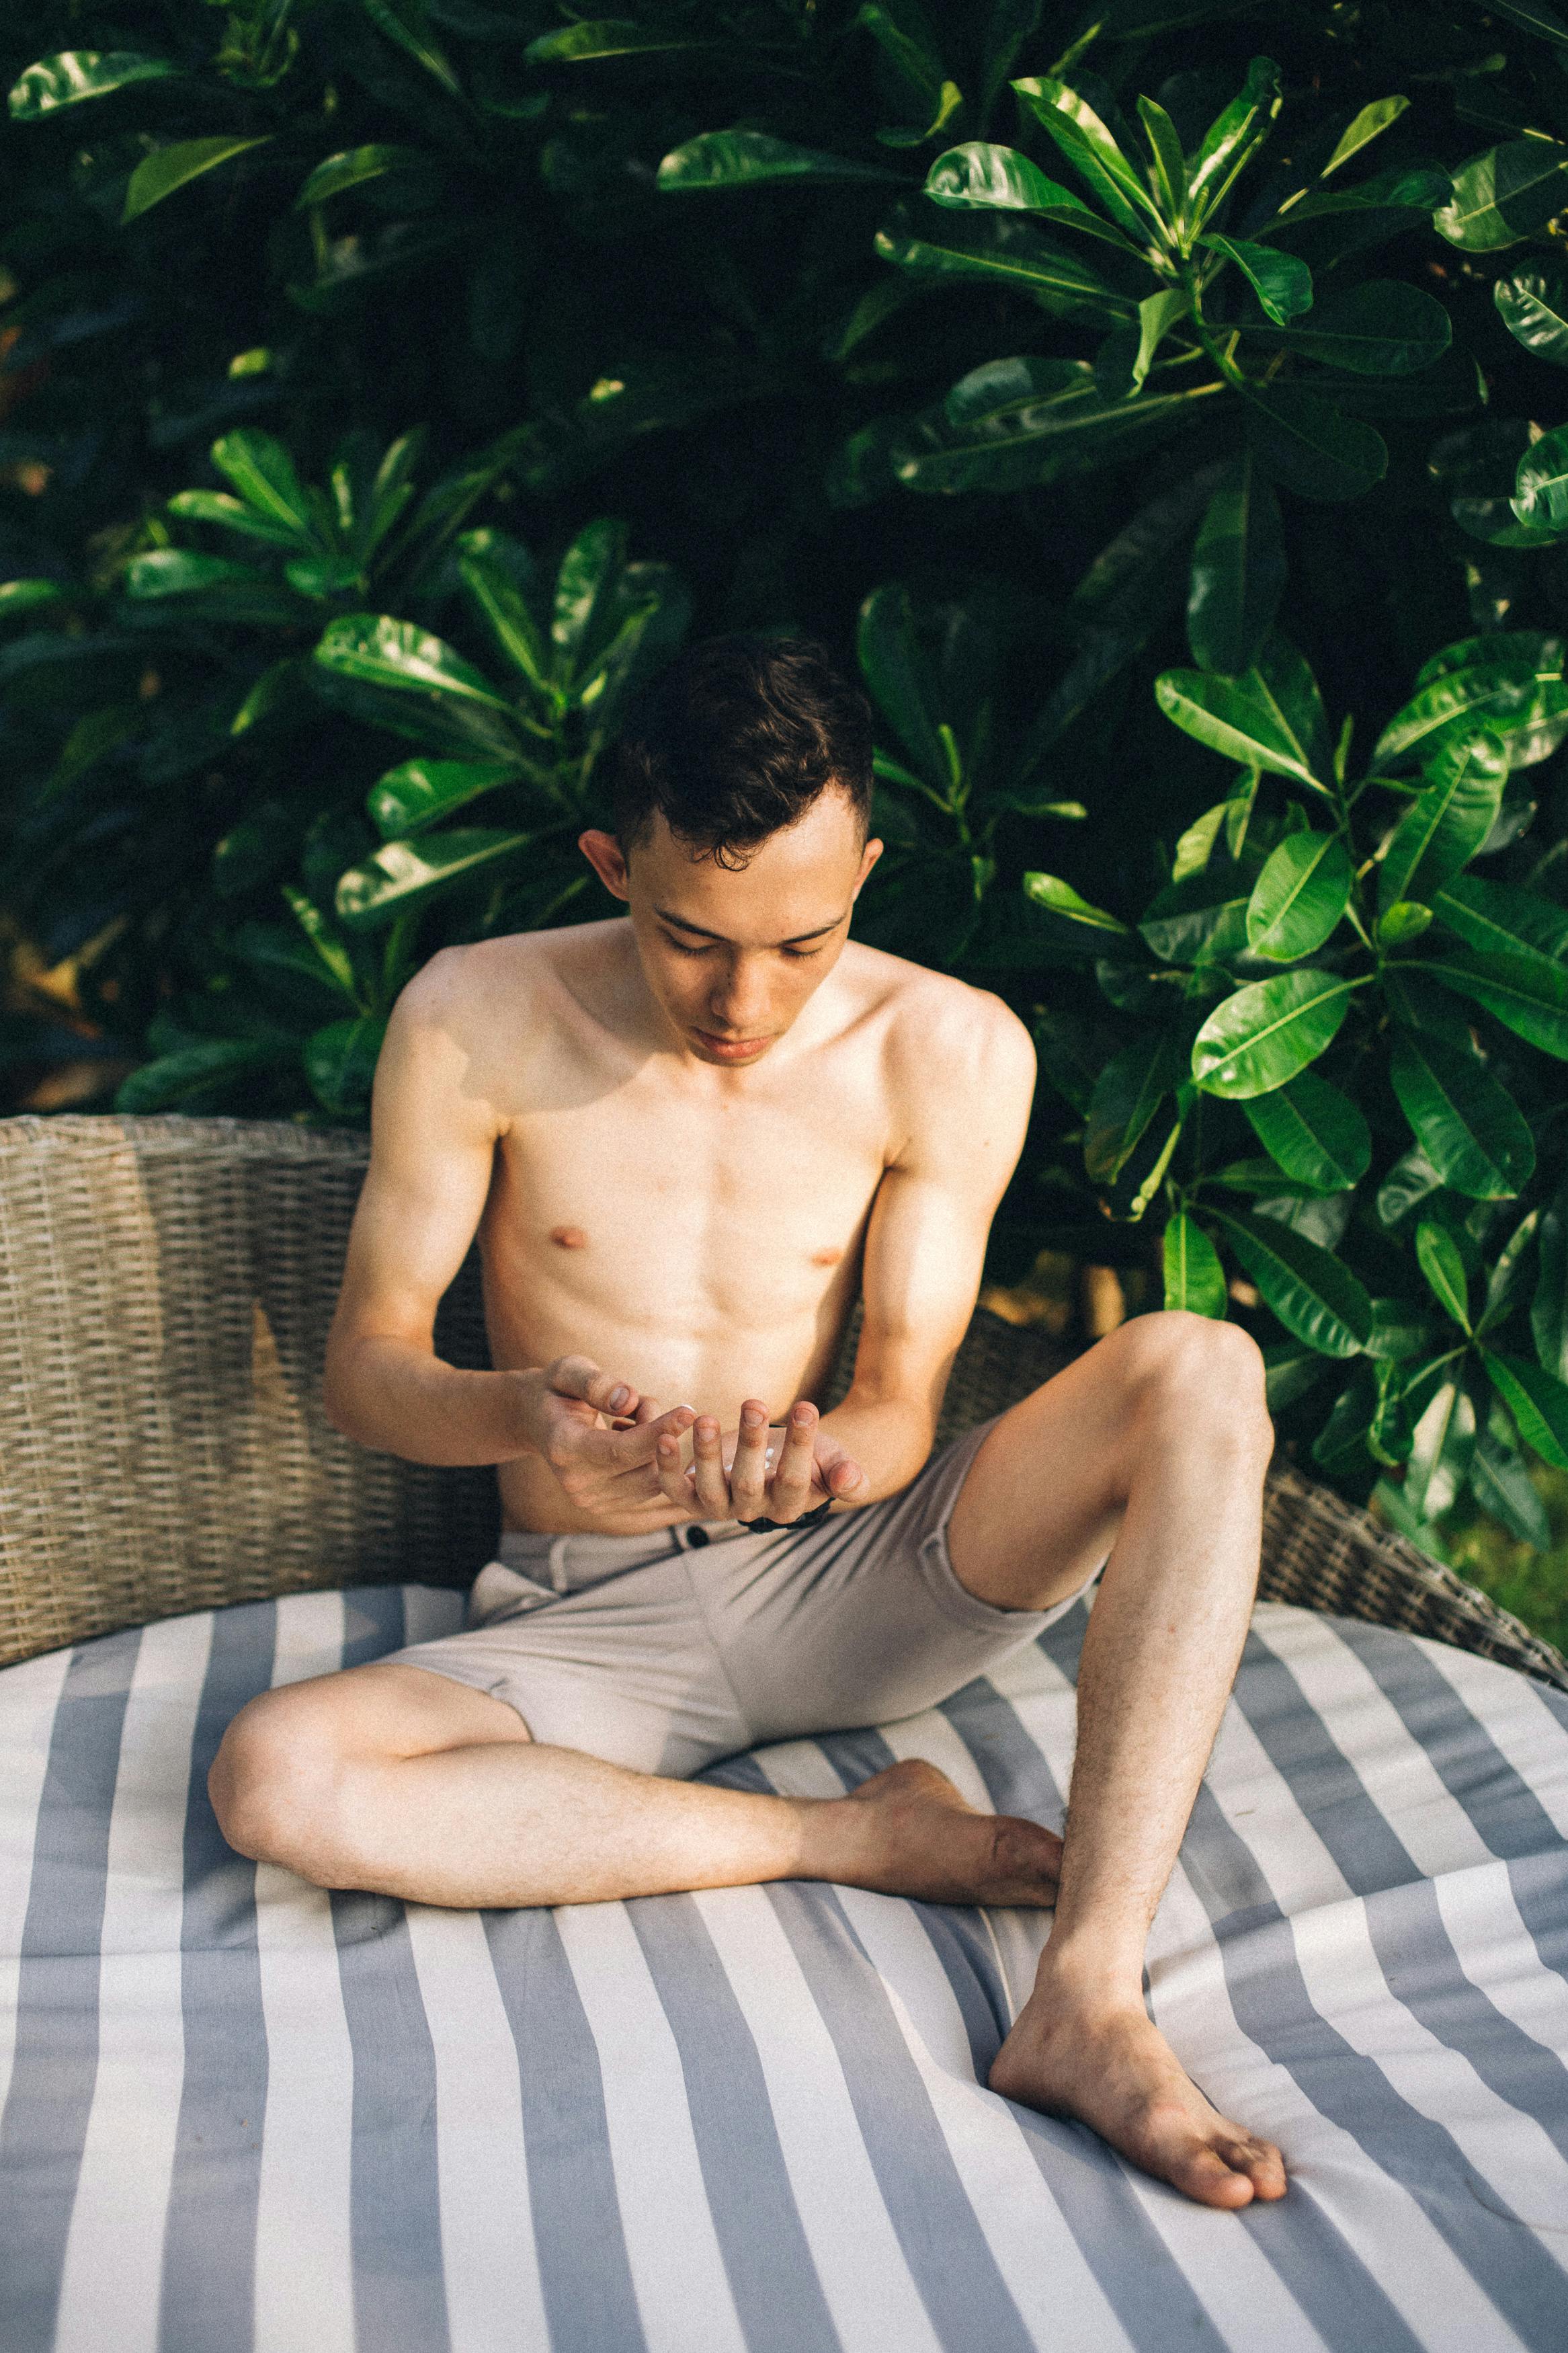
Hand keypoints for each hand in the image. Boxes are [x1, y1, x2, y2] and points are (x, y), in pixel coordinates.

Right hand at [519, 1355, 694, 1516]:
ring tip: (631, 1416)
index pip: (620, 1449)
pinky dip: (652, 1458)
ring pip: (652, 1477)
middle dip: (660, 1430)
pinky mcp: (606, 1506)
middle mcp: (575, 1481)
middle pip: (642, 1465)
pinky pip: (650, 1485)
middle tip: (646, 1401)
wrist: (536, 1419)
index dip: (657, 1431)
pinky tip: (630, 1435)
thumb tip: (628, 1401)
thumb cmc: (557, 1388)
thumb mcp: (569, 1371)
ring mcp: (590, 1500)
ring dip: (657, 1443)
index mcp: (563, 1448)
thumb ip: (596, 1383)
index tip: (689, 1411)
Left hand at [654, 1396, 868, 1523]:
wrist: (778, 1458)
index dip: (801, 1446)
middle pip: (750, 1483)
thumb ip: (847, 1474)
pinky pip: (675, 1488)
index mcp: (791, 1506)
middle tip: (754, 1403)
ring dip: (706, 1454)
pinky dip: (666, 1467)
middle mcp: (754, 1511)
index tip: (807, 1406)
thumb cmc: (812, 1458)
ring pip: (710, 1487)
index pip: (795, 1481)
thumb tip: (850, 1479)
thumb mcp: (834, 1462)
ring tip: (707, 1419)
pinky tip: (664, 1437)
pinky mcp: (693, 1494)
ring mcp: (720, 1504)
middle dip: (751, 1442)